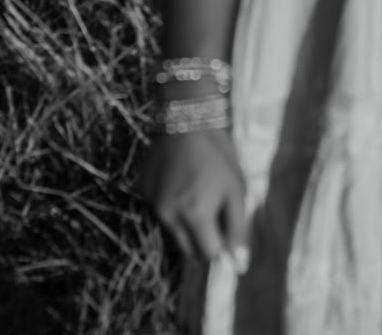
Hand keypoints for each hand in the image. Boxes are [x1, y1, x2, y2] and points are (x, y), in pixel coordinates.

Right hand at [138, 127, 248, 271]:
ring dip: (187, 222)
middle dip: (204, 239)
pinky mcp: (141, 193)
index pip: (207, 255)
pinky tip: (181, 181)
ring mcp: (150, 205)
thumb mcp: (237, 188)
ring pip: (173, 232)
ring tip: (199, 191)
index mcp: (193, 215)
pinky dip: (171, 205)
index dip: (222, 245)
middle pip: (187, 249)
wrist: (186, 117)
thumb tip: (239, 264)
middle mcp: (167, 216)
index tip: (228, 228)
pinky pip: (159, 212)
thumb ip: (238, 227)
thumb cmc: (219, 152)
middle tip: (216, 211)